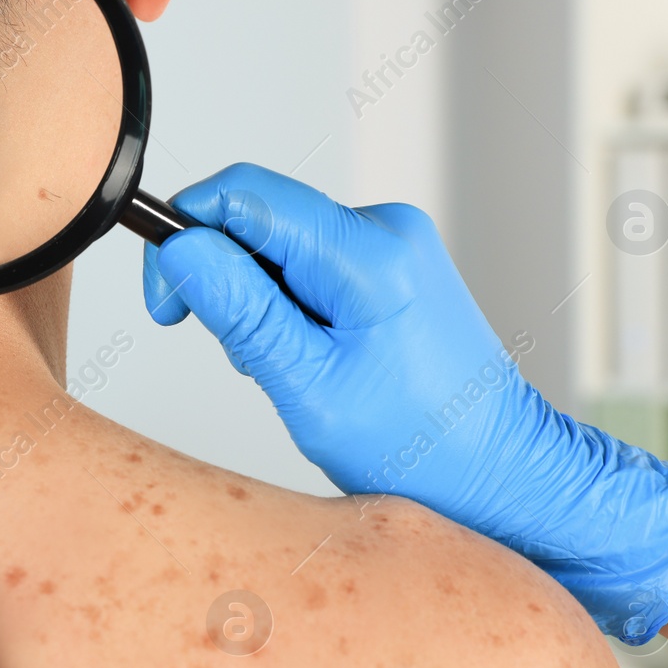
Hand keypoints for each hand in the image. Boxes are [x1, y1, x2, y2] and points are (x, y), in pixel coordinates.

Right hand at [142, 163, 667, 643]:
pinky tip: (315, 359)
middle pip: (260, 218)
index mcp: (369, 254)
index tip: (169, 301)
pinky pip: (311, 264)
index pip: (244, 193)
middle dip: (226, 282)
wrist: (498, 474)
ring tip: (293, 370)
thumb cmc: (418, 449)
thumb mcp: (308, 387)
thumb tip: (180, 249)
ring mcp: (394, 244)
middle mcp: (387, 229)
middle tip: (239, 354)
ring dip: (260, 303)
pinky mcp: (393, 264)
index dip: (184, 235)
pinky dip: (291, 309)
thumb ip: (241, 312)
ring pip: (280, 246)